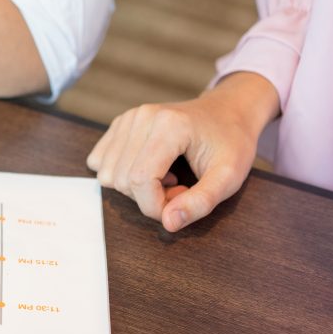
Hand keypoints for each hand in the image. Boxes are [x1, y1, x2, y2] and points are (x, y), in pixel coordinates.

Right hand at [87, 72, 278, 231]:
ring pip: (108, 175)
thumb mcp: (229, 177)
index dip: (155, 206)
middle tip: (178, 187)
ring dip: (135, 188)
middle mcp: (142, 117)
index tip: (180, 205)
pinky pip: (101, 163)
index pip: (140, 180)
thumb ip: (201, 202)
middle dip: (148, 197)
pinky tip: (149, 166)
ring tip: (166, 176)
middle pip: (122, 180)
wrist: (229, 110)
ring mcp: (127, 118)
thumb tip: (169, 223)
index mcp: (170, 125)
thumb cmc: (231, 142)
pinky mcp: (119, 124)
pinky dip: (122, 174)